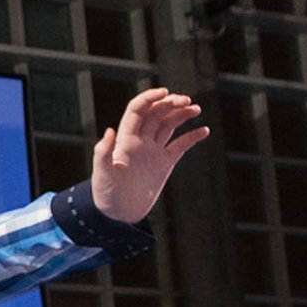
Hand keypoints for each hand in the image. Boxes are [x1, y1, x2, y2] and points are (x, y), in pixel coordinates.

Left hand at [90, 89, 207, 222]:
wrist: (117, 214)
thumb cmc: (106, 193)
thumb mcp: (102, 173)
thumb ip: (103, 153)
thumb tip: (110, 131)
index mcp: (126, 139)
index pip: (138, 110)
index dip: (150, 98)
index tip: (166, 92)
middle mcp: (140, 141)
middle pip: (156, 114)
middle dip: (170, 104)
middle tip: (186, 101)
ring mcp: (153, 151)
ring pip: (169, 125)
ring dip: (181, 114)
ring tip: (196, 108)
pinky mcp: (164, 163)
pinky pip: (180, 145)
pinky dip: (192, 137)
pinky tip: (204, 131)